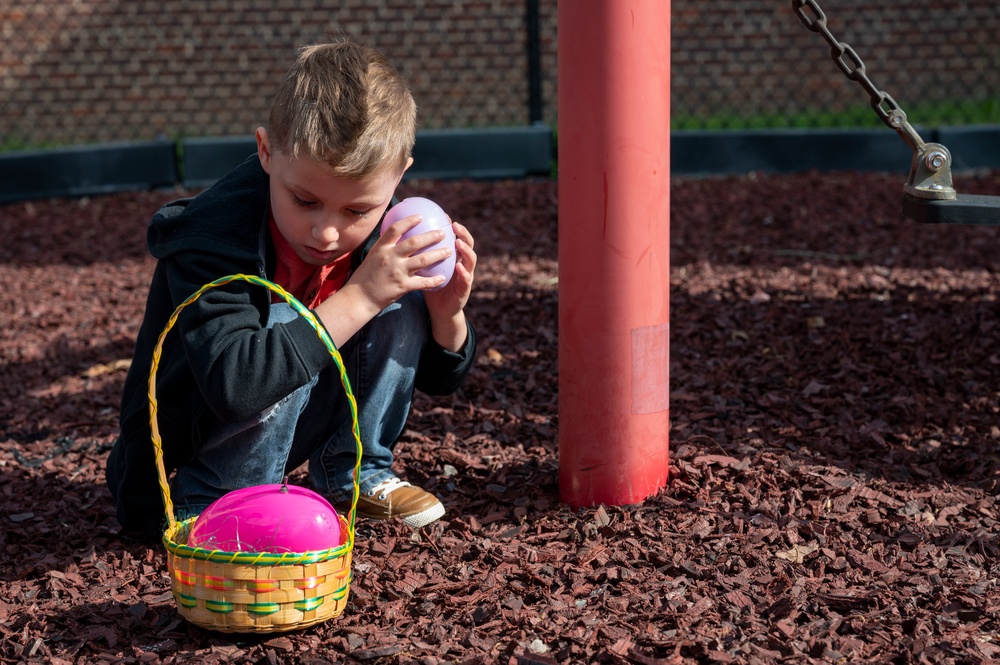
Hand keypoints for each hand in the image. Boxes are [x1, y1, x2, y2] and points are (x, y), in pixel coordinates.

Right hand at [353, 213, 454, 310]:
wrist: (360, 298)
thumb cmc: (366, 276)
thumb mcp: (373, 256)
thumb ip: (385, 246)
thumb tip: (397, 233)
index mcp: (381, 248)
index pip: (395, 229)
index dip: (409, 221)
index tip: (420, 216)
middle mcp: (389, 257)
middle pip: (414, 242)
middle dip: (431, 236)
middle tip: (442, 233)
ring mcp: (397, 272)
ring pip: (423, 261)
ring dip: (438, 255)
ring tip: (449, 251)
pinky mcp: (402, 286)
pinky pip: (422, 282)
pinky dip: (434, 280)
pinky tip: (443, 278)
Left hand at [424, 221, 476, 351]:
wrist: (440, 311)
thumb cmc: (431, 288)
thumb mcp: (426, 269)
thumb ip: (421, 256)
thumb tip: (403, 239)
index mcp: (454, 258)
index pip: (455, 238)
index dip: (452, 227)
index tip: (445, 215)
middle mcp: (462, 264)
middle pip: (466, 244)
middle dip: (463, 233)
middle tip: (455, 225)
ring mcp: (466, 276)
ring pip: (470, 260)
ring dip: (466, 250)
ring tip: (458, 243)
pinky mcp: (465, 290)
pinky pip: (466, 280)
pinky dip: (464, 272)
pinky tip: (459, 266)